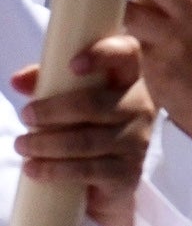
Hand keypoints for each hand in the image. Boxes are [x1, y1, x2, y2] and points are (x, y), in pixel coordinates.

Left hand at [11, 36, 154, 225]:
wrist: (112, 172)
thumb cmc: (88, 122)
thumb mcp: (71, 96)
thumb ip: (47, 82)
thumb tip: (17, 81)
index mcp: (127, 78)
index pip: (126, 54)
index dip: (103, 55)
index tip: (73, 65)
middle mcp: (140, 106)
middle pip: (95, 104)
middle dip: (52, 111)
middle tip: (25, 116)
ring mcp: (138, 141)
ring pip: (87, 141)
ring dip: (47, 144)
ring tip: (21, 145)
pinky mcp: (129, 172)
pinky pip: (90, 171)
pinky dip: (56, 171)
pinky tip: (35, 169)